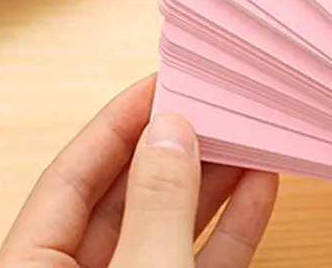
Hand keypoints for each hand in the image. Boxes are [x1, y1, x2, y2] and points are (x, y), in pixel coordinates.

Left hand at [0, 75, 277, 267]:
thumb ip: (156, 205)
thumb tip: (173, 130)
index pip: (71, 175)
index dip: (117, 122)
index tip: (160, 81)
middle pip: (126, 195)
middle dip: (174, 147)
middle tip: (212, 102)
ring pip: (170, 226)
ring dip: (213, 182)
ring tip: (246, 135)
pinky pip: (202, 261)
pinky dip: (233, 226)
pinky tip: (260, 187)